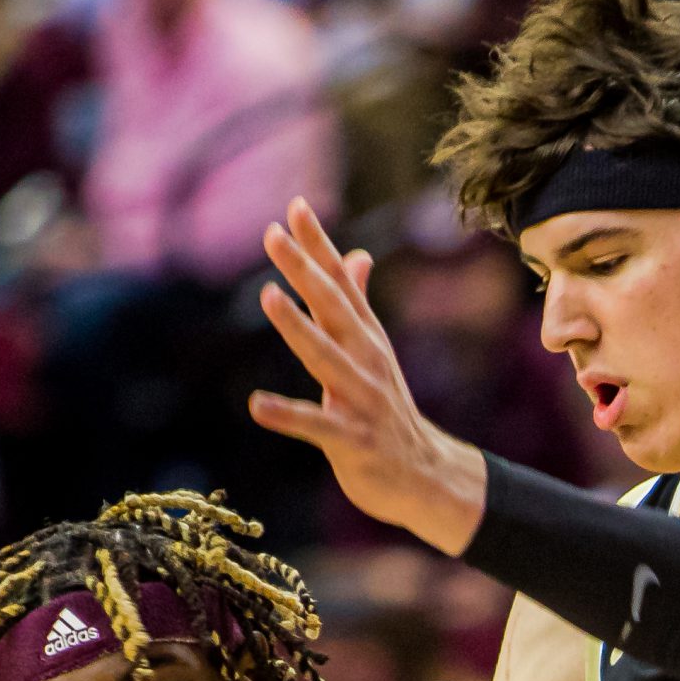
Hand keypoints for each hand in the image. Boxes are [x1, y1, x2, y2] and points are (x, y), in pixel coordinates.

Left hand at [248, 196, 488, 556]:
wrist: (423, 475)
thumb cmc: (387, 410)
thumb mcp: (373, 352)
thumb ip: (358, 304)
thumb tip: (356, 255)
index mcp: (367, 337)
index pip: (341, 282)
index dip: (319, 245)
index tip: (295, 206)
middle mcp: (366, 359)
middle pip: (333, 308)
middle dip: (304, 270)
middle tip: (272, 235)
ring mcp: (361, 399)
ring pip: (326, 357)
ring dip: (298, 327)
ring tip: (268, 297)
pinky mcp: (352, 440)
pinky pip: (316, 426)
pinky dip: (287, 416)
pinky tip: (256, 406)